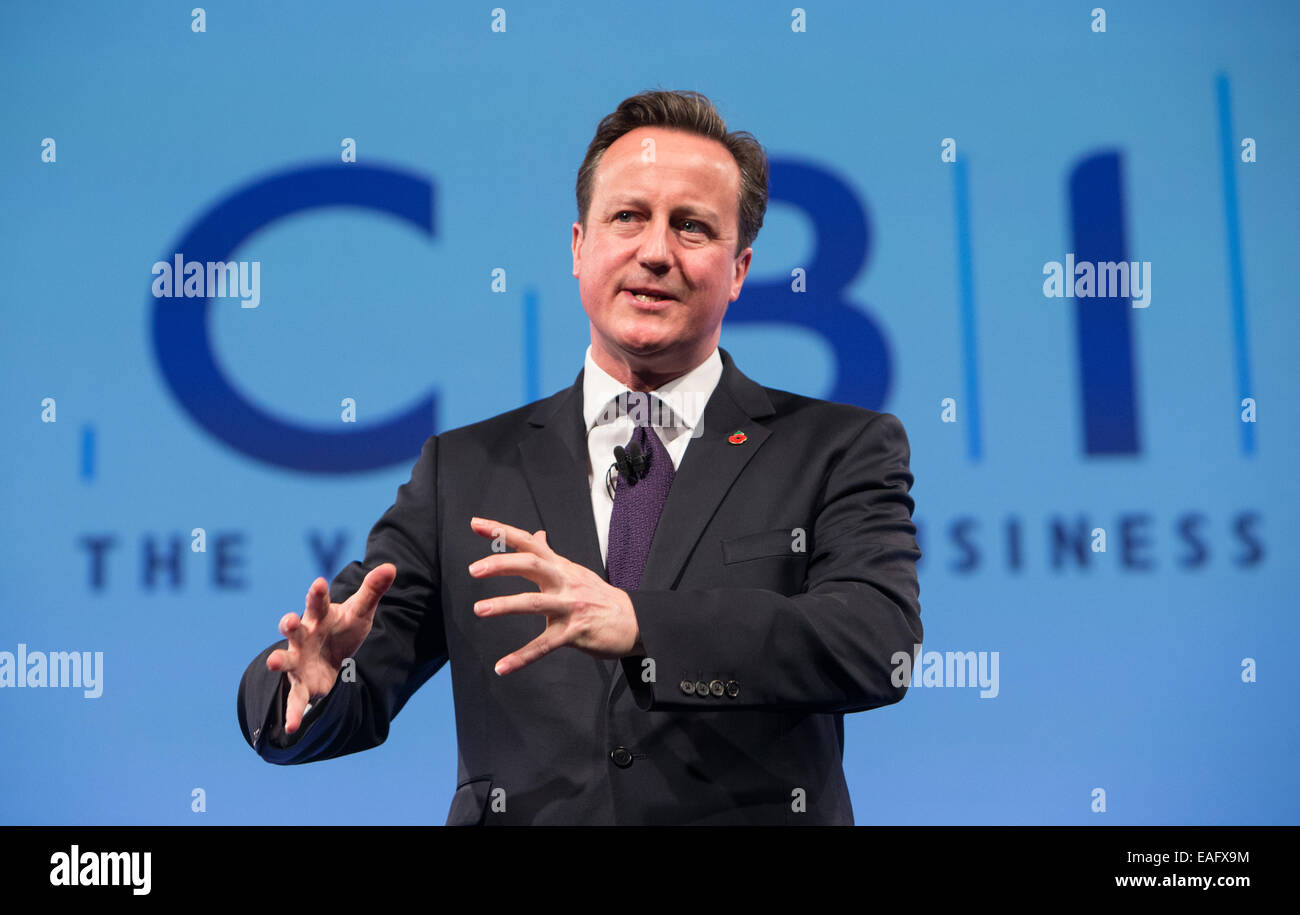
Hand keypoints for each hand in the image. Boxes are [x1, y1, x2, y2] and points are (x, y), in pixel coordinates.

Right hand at [266, 563, 395, 733]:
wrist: (332, 657)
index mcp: (318, 617)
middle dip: (289, 623)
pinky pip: (295, 700)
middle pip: (294, 628)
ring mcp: (298, 660)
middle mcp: (303, 637)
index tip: (319, 582)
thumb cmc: (342, 629)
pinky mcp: (301, 685)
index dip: (317, 593)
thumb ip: (372, 590)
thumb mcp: (360, 611)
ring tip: (272, 663)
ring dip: (278, 660)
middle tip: (289, 620)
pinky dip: (292, 714)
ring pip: (284, 659)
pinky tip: (292, 728)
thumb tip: (390, 566)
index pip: (318, 602)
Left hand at [468, 516, 641, 674]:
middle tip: (474, 568)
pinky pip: (544, 646)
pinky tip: (502, 666)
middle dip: (501, 564)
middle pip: (531, 564)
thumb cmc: (601, 597)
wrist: (634, 621)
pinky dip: (521, 657)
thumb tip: (536, 534)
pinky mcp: (574, 633)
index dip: (503, 531)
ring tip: (480, 609)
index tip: (476, 524)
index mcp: (561, 567)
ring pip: (534, 603)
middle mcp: (564, 582)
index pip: (529, 542)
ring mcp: (569, 607)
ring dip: (505, 605)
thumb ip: (551, 555)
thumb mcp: (574, 570)